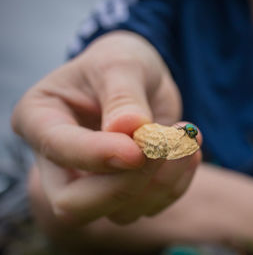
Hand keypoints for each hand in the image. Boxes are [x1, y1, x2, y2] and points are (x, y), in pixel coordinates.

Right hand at [12, 31, 201, 224]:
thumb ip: (124, 96)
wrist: (141, 76)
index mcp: (41, 120)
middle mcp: (60, 161)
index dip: (99, 154)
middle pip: (75, 205)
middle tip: (167, 146)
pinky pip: (149, 207)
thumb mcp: (122, 64)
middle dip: (128, 184)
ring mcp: (92, 182)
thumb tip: (129, 130)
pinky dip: (176, 183)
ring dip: (162, 180)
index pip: (58, 149)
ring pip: (120, 212)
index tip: (142, 146)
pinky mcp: (124, 190)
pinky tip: (190, 152)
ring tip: (188, 138)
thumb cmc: (121, 61)